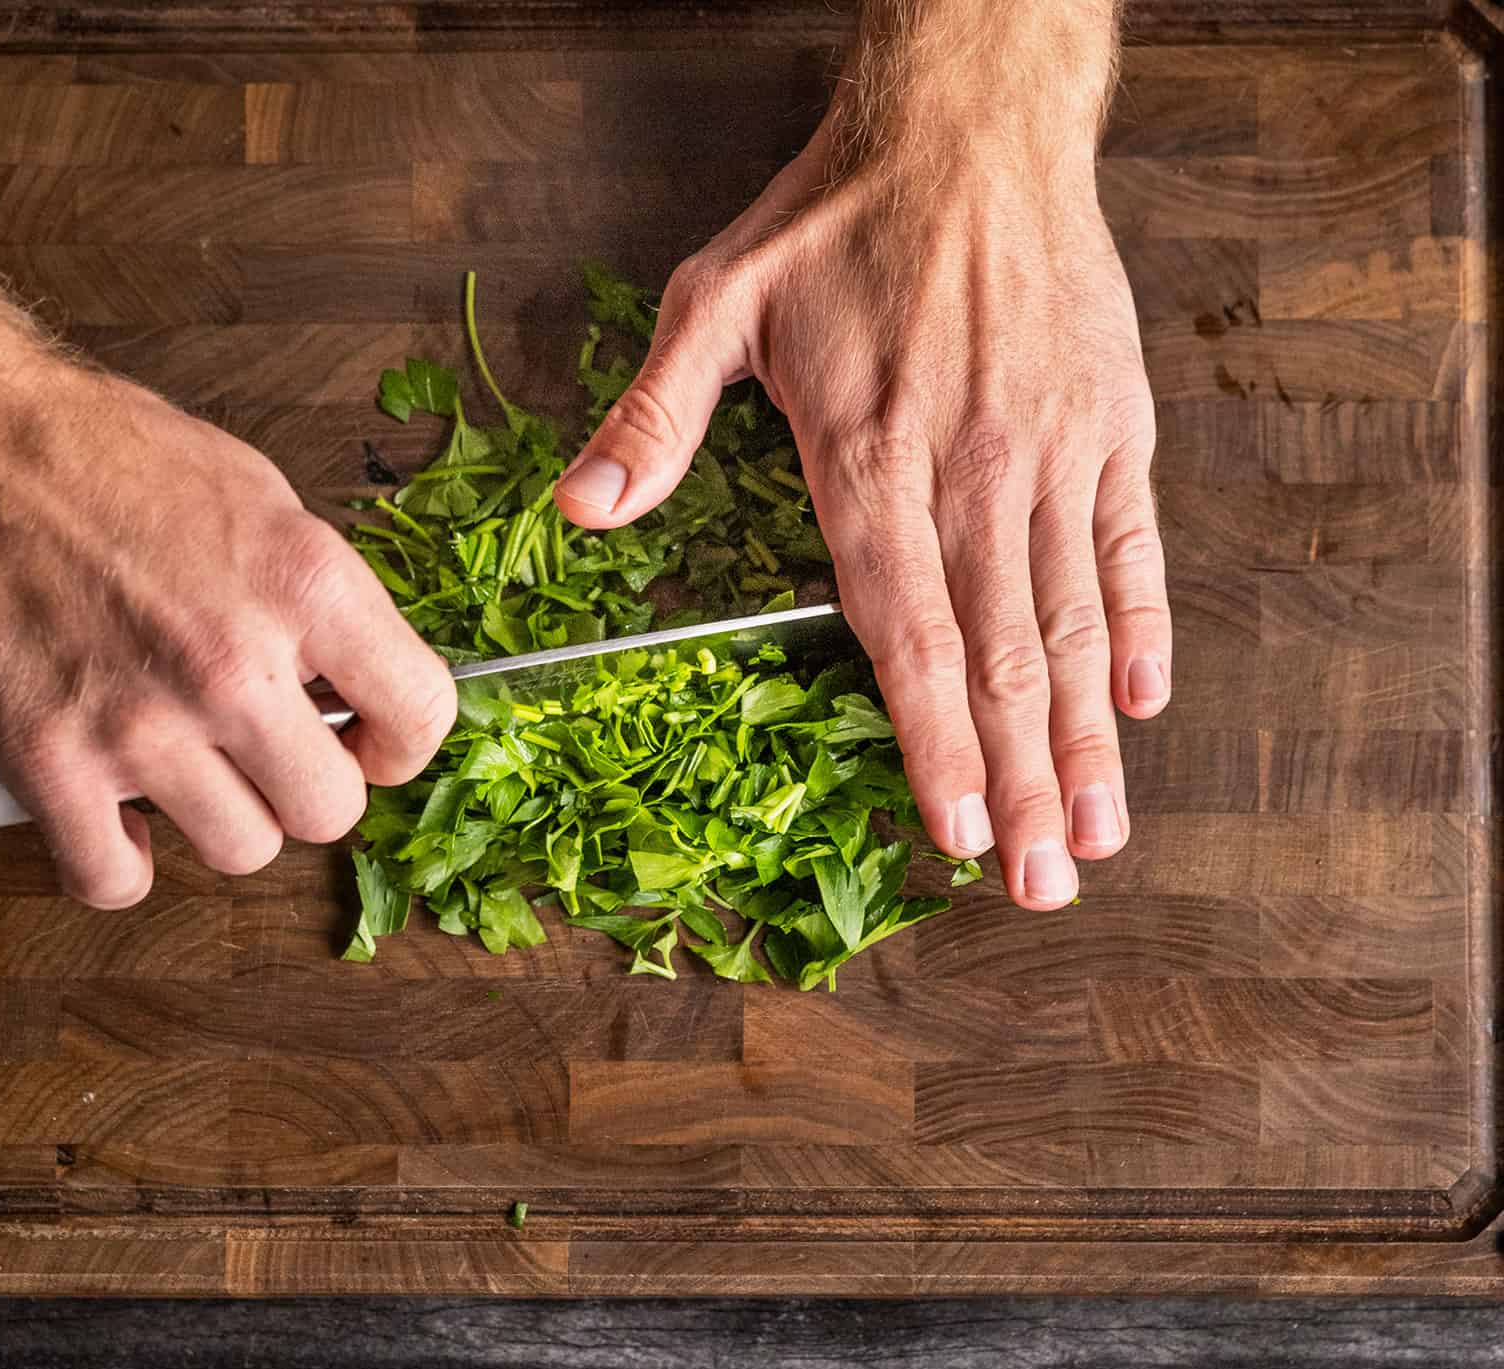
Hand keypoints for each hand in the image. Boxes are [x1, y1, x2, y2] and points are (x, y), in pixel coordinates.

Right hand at [0, 362, 456, 908]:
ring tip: (182, 760)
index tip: (368, 745)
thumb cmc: (111, 458)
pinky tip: (110, 807)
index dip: (400, 744)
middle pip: (330, 810)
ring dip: (218, 818)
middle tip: (267, 750)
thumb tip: (352, 684)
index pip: (420, 714)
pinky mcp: (50, 762)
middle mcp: (233, 664)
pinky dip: (114, 858)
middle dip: (306, 786)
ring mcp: (141, 722)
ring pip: (240, 851)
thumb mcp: (262, 501)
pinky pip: (114, 879)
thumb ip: (318, 603)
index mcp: (304, 585)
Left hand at [554, 21, 1168, 910]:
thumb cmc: (833, 218)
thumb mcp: (715, 298)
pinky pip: (1132, 543)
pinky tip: (1144, 705)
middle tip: (1040, 883)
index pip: (907, 629)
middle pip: (1001, 653)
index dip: (933, 738)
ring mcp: (1053, 447)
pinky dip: (1142, 626)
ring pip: (1075, 618)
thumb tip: (583, 507)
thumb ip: (655, 416)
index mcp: (872, 455)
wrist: (969, 126)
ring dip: (1088, 736)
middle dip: (1023, 779)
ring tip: (1100, 833)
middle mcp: (973, 467)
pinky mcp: (1110, 420)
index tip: (955, 830)